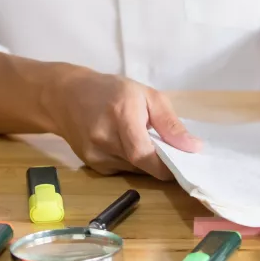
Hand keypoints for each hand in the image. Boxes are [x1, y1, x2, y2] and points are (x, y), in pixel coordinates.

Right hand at [43, 68, 200, 179]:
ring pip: (134, 170)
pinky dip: (132, 162)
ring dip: (147, 162)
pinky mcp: (92, 165)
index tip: (183, 163)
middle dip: (161, 162)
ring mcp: (95, 155)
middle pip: (142, 165)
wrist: (65, 96)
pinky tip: (128, 145)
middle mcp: (104, 139)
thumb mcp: (147, 95)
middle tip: (170, 150)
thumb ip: (170, 123)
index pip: (145, 155)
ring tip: (146, 141)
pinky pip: (122, 170)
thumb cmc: (111, 90)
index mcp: (121, 117)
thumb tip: (194, 148)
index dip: (167, 166)